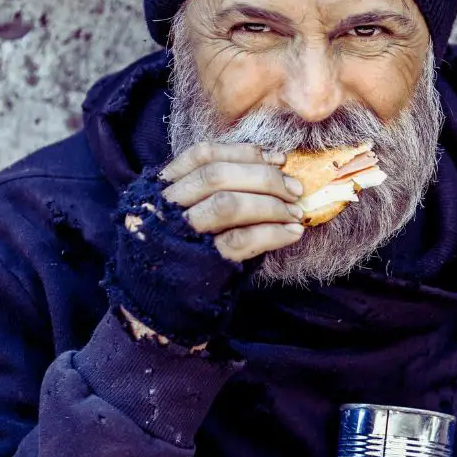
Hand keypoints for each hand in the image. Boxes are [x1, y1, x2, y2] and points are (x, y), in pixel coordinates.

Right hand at [157, 142, 305, 261]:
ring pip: (227, 205)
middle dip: (264, 177)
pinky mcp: (201, 264)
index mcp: (163, 188)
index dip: (243, 152)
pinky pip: (240, 240)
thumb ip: (222, 190)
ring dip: (270, 204)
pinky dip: (272, 233)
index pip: (202, 155)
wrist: (161, 304)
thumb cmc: (189, 254)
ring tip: (296, 213)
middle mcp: (165, 207)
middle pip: (216, 175)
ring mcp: (180, 236)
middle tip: (295, 189)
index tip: (278, 158)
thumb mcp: (193, 214)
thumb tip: (275, 167)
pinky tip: (292, 233)